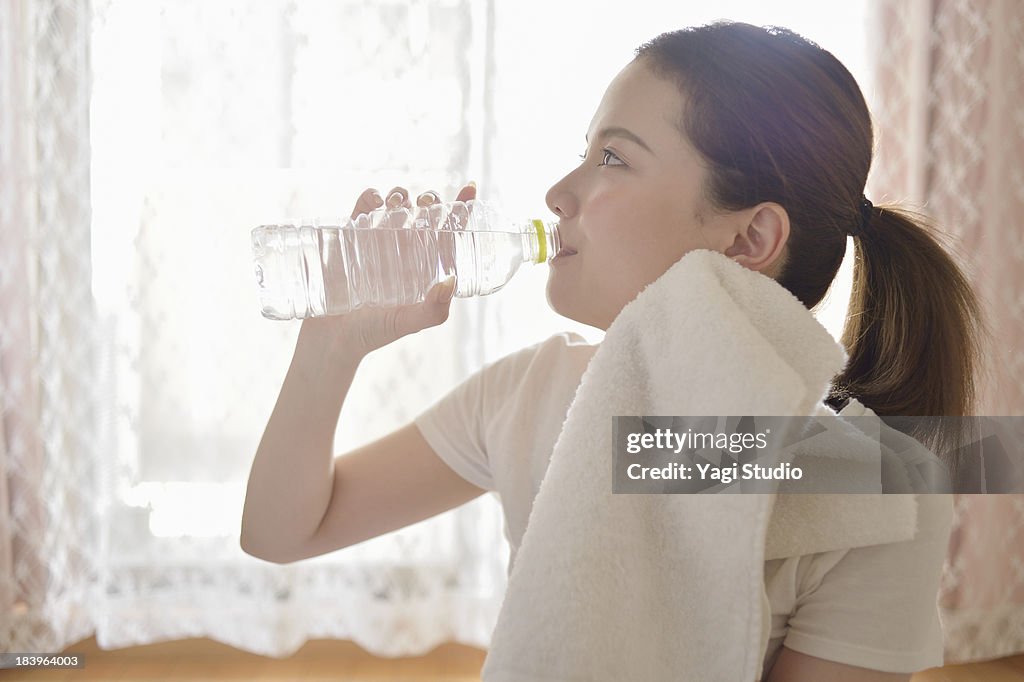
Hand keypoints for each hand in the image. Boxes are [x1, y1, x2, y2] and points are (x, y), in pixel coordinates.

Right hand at [298, 182, 477, 357]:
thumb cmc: (374, 333)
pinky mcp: (350, 236)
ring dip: (401, 193)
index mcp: (426, 265)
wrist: (331, 339)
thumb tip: (450, 280)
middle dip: (430, 199)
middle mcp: (405, 250)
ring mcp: (378, 240)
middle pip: (425, 212)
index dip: (462, 208)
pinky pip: (364, 207)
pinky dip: (371, 196)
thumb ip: (433, 310)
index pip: (450, 231)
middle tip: (426, 204)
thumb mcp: (407, 323)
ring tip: (400, 202)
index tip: (470, 188)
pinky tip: (376, 201)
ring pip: (396, 204)